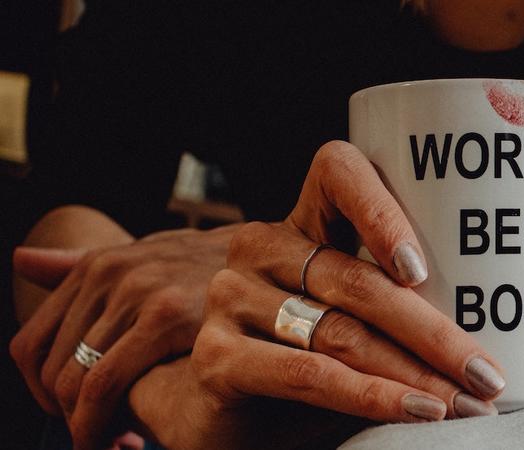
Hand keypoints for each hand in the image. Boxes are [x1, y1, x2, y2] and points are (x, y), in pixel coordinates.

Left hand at [8, 225, 236, 448]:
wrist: (281, 260)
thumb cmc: (215, 269)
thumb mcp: (147, 257)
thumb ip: (82, 265)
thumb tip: (19, 259)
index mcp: (98, 265)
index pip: (31, 344)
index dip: (41, 394)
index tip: (69, 418)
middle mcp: (110, 273)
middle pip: (50, 368)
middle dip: (65, 418)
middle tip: (97, 440)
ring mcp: (136, 292)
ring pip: (73, 382)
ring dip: (85, 428)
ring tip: (115, 445)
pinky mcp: (165, 315)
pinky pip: (105, 383)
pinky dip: (101, 424)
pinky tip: (131, 441)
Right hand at [132, 141, 504, 447]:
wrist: (236, 418)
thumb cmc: (320, 359)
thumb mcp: (364, 320)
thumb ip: (410, 305)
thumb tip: (509, 323)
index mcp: (305, 223)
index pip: (337, 173)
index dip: (380, 208)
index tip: (422, 267)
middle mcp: (262, 250)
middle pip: (359, 281)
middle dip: (435, 335)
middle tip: (487, 374)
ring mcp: (233, 300)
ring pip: (342, 333)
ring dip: (414, 375)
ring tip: (465, 403)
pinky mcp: (219, 356)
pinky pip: (308, 374)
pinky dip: (371, 397)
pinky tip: (414, 411)